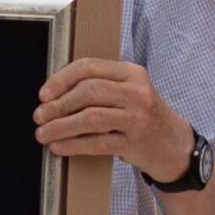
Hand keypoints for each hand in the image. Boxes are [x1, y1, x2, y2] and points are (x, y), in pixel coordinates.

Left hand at [33, 58, 191, 181]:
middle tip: (39, 116)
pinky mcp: (135, 143)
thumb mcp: (128, 92)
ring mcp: (138, 118)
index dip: (61, 80)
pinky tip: (59, 147)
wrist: (175, 146)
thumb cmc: (143, 117)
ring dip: (61, 126)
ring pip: (91, 117)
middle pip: (88, 91)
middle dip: (58, 104)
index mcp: (131, 73)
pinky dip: (74, 145)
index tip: (43, 94)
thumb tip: (54, 94)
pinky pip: (98, 143)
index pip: (89, 67)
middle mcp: (137, 92)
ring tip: (43, 133)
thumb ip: (101, 86)